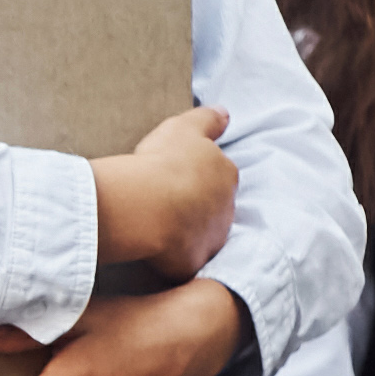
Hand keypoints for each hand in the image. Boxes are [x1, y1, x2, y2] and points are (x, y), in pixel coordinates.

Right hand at [89, 107, 237, 285]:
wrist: (148, 204)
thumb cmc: (165, 162)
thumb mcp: (185, 127)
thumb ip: (208, 119)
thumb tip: (225, 113)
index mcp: (226, 175)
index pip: (218, 176)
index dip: (198, 177)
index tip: (177, 177)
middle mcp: (227, 208)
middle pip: (213, 208)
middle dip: (194, 206)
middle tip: (164, 201)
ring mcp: (211, 238)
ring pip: (200, 235)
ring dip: (184, 232)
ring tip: (156, 225)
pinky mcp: (192, 262)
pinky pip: (181, 260)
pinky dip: (170, 256)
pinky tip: (151, 248)